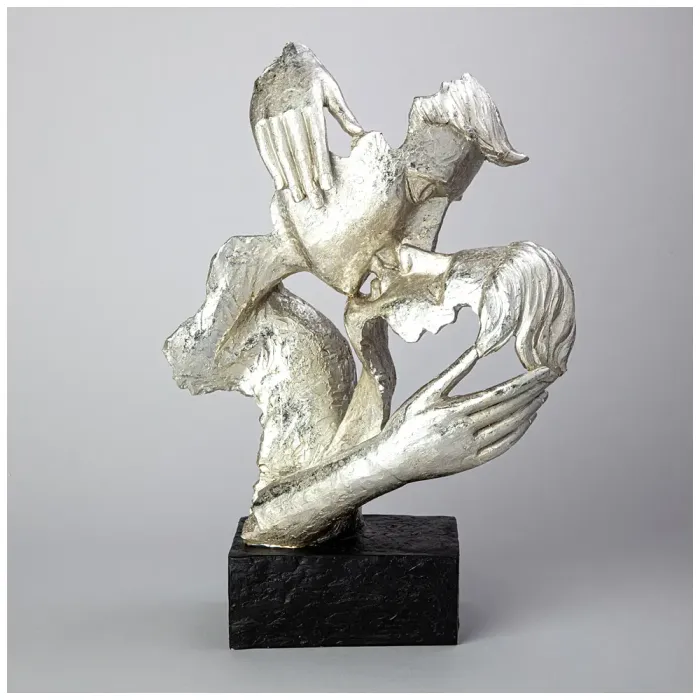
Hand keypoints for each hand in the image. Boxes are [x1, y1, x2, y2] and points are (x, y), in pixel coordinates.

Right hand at [250, 43, 363, 207]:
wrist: (281, 58)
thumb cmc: (312, 77)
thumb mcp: (330, 88)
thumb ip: (344, 113)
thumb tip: (361, 132)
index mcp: (309, 104)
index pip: (317, 142)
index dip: (322, 166)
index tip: (327, 187)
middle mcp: (289, 111)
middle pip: (300, 153)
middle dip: (308, 180)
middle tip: (315, 202)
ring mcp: (271, 115)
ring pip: (283, 153)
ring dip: (291, 178)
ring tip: (299, 198)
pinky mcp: (258, 119)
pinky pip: (265, 147)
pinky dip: (272, 167)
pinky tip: (280, 184)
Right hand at [379, 348, 555, 482]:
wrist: (393, 460)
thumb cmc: (406, 423)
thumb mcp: (426, 392)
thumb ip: (454, 372)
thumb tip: (477, 350)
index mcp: (455, 410)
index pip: (501, 393)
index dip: (525, 382)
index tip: (542, 371)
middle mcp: (467, 430)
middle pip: (510, 408)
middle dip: (533, 391)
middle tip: (550, 377)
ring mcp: (471, 449)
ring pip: (510, 427)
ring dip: (529, 410)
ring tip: (542, 395)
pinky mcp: (471, 462)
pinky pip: (503, 446)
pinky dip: (519, 432)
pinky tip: (528, 419)